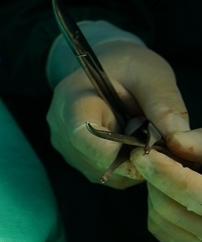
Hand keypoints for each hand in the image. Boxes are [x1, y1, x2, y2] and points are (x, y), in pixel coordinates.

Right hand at [46, 40, 186, 187]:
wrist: (105, 69)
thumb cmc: (127, 66)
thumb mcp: (151, 77)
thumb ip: (165, 107)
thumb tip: (180, 143)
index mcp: (72, 102)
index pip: (84, 139)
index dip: (119, 150)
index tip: (149, 146)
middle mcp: (61, 131)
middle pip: (98, 163)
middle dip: (134, 158)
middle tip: (156, 137)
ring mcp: (66, 149)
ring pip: (103, 174)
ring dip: (132, 163)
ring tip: (142, 136)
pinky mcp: (78, 160)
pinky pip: (106, 175)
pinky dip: (127, 166)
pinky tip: (134, 144)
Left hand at [132, 133, 201, 241]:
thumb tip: (174, 142)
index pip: (194, 195)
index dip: (164, 173)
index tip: (142, 153)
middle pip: (169, 208)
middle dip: (155, 181)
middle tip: (155, 160)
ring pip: (160, 221)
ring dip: (155, 194)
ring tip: (168, 175)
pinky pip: (163, 233)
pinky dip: (159, 210)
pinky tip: (171, 194)